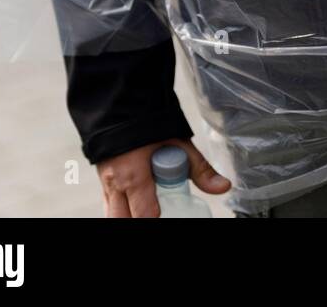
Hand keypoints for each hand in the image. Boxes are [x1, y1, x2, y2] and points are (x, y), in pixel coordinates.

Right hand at [96, 138, 230, 216]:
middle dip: (138, 218)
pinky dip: (121, 211)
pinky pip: (108, 206)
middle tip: (158, 212)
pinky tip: (135, 206)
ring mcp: (106, 185)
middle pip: (123, 219)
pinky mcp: (103, 184)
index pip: (143, 213)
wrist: (124, 108)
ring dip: (128, 216)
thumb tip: (223, 187)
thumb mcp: (180, 145)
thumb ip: (201, 169)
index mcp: (134, 175)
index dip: (155, 216)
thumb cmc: (152, 126)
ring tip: (147, 208)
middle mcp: (115, 184)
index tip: (168, 212)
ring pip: (112, 215)